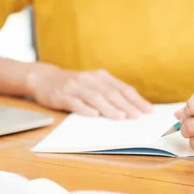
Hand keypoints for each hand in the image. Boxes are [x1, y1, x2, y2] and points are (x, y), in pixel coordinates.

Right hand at [27, 65, 152, 118]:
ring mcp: (75, 86)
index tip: (149, 111)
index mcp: (101, 76)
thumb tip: (132, 109)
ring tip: (120, 117)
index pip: (123, 89)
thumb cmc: (74, 85)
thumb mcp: (93, 84)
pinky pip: (74, 102)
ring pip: (95, 97)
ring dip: (109, 108)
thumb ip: (109, 93)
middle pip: (111, 93)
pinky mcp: (62, 95)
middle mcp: (90, 79)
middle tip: (138, 117)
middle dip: (126, 105)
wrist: (44, 77)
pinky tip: (93, 115)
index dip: (137, 99)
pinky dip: (84, 108)